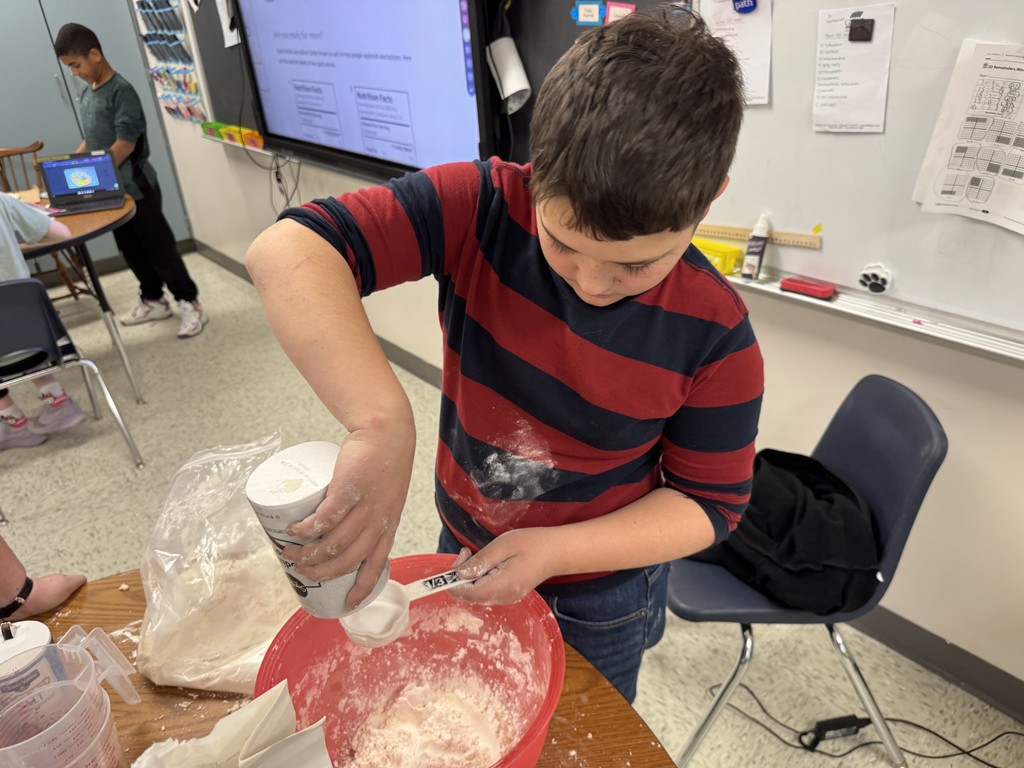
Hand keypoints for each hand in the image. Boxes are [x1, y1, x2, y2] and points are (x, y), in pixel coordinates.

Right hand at [282, 419, 414, 609]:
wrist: (386, 431)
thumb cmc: (382, 463)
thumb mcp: (384, 496)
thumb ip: (367, 513)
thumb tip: (336, 531)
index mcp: (387, 527)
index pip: (376, 566)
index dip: (361, 589)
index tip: (346, 603)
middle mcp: (377, 522)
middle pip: (347, 561)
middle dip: (321, 574)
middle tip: (301, 572)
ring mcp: (364, 507)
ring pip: (334, 544)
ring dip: (309, 555)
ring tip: (290, 552)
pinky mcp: (348, 490)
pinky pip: (325, 518)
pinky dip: (307, 529)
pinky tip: (295, 532)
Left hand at [450, 528, 558, 604]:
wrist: (558, 552)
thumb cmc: (533, 544)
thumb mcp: (504, 545)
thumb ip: (481, 560)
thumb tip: (460, 574)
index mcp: (501, 586)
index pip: (467, 593)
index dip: (455, 579)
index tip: (461, 556)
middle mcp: (503, 597)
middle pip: (470, 595)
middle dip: (461, 576)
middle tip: (467, 551)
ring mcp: (507, 597)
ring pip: (477, 594)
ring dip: (470, 576)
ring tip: (475, 554)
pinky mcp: (509, 593)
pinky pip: (486, 591)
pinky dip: (479, 579)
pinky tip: (486, 563)